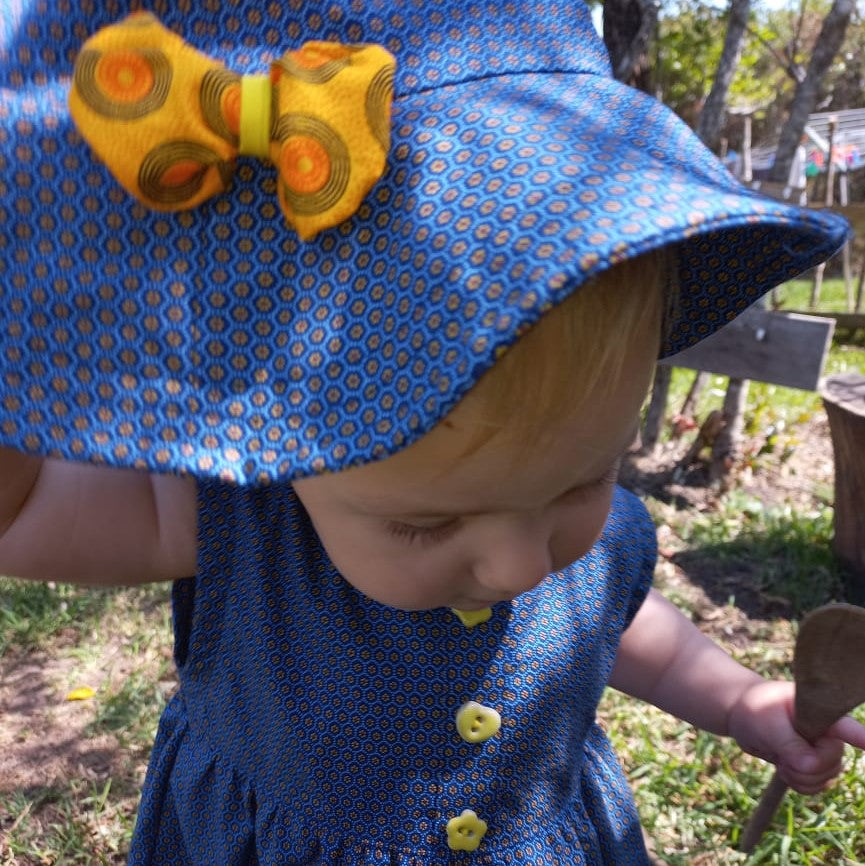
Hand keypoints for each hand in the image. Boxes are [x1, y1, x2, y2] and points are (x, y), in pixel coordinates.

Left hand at [728, 679, 864, 793]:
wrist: (741, 717)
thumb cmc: (755, 710)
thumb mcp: (768, 724)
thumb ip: (791, 746)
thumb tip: (810, 767)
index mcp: (821, 713)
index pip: (847, 728)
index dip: (861, 737)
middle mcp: (829, 733)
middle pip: (830, 763)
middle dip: (802, 764)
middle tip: (779, 745)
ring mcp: (823, 750)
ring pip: (824, 779)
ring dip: (798, 775)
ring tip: (780, 755)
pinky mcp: (814, 764)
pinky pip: (815, 786)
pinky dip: (798, 783)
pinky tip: (785, 767)